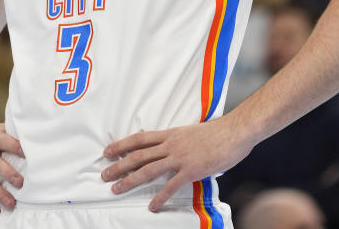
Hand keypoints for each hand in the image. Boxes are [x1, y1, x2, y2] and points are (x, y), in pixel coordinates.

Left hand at [101, 117, 250, 211]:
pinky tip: (152, 206)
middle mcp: (170, 144)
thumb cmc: (217, 132)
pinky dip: (159, 197)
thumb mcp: (191, 132)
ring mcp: (180, 157)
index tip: (107, 151)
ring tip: (116, 189)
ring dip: (130, 180)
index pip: (139, 139)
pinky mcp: (191, 170)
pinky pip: (171, 186)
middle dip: (118, 165)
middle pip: (138, 155)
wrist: (234, 132)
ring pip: (148, 170)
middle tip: (104, 174)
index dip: (121, 145)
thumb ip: (178, 141)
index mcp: (170, 134)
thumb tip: (171, 149)